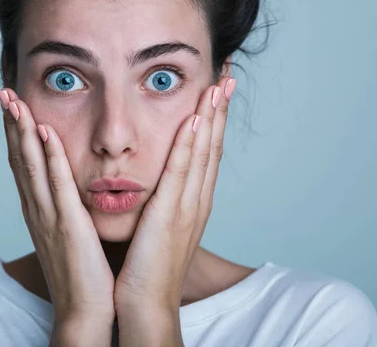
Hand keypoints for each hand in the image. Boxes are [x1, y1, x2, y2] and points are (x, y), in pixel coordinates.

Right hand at [0, 89, 114, 341]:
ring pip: (32, 165)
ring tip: (14, 101)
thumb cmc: (82, 273)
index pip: (24, 165)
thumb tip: (68, 190)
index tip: (13, 106)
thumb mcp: (68, 235)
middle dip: (11, 124)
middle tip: (4, 92)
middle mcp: (38, 210)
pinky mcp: (67, 224)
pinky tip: (45, 131)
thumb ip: (65, 210)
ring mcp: (49, 216)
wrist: (85, 310)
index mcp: (40, 211)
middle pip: (20, 159)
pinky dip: (49, 156)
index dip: (16, 134)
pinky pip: (56, 184)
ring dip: (22, 131)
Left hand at [114, 77, 235, 313]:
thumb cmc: (147, 266)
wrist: (146, 303)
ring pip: (203, 153)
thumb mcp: (158, 225)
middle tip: (230, 73)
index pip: (207, 152)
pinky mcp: (170, 215)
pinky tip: (196, 119)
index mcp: (193, 201)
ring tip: (219, 83)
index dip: (216, 119)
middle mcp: (197, 200)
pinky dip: (190, 146)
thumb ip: (161, 200)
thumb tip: (156, 179)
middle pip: (213, 146)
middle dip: (222, 109)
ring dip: (212, 117)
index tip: (219, 89)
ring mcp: (187, 207)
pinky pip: (181, 173)